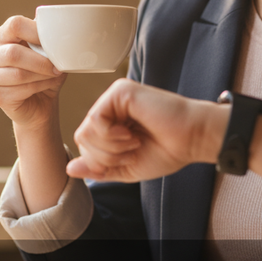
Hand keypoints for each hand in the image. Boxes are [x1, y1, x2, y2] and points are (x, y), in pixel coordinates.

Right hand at [0, 16, 66, 129]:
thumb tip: (57, 27)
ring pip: (19, 74)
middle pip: (13, 53)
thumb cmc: (44, 72)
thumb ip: (48, 39)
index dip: (36, 31)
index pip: (15, 25)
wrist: (41, 103)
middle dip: (41, 61)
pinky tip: (47, 86)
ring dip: (42, 75)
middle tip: (57, 67)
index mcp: (2, 36)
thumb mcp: (48, 52)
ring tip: (54, 75)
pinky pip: (22, 90)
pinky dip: (40, 87)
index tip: (54, 41)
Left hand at [68, 79, 223, 181]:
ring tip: (134, 141)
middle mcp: (111, 106)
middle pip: (82, 137)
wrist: (192, 139)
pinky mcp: (120, 91)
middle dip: (105, 156)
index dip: (101, 161)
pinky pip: (96, 119)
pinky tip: (131, 133)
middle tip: (132, 150)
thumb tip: (69, 168)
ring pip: (86, 130)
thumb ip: (99, 168)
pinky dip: (111, 136)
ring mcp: (114, 97)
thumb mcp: (127, 168)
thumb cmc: (167, 150)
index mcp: (112, 121)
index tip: (128, 158)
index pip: (85, 143)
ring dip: (110, 147)